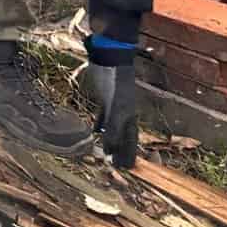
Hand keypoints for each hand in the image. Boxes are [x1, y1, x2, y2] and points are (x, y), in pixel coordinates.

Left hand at [86, 38, 139, 167]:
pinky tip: (96, 131)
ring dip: (110, 140)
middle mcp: (124, 113)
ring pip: (113, 128)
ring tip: (106, 153)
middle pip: (124, 137)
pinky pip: (103, 115)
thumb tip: (110, 149)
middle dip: (121, 151)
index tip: (128, 170)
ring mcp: (114, 105)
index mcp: (129, 116)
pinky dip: (100, 124)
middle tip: (117, 166)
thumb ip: (112, 126)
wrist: (110, 57)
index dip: (129, 155)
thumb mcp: (114, 105)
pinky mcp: (104, 97)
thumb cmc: (114, 80)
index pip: (131, 141)